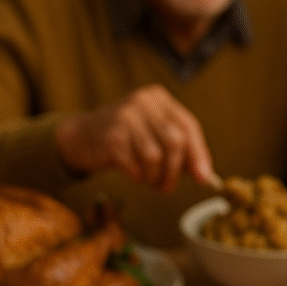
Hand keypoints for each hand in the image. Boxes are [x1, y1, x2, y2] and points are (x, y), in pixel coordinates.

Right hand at [55, 84, 217, 193]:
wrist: (82, 135)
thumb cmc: (127, 137)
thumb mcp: (154, 133)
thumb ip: (180, 149)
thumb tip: (204, 176)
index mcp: (159, 98)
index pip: (188, 126)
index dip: (199, 154)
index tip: (203, 178)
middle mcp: (142, 102)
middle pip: (175, 142)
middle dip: (175, 171)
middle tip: (168, 187)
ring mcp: (124, 117)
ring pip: (155, 157)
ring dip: (154, 177)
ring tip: (148, 179)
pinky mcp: (110, 136)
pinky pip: (135, 166)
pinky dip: (137, 176)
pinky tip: (132, 173)